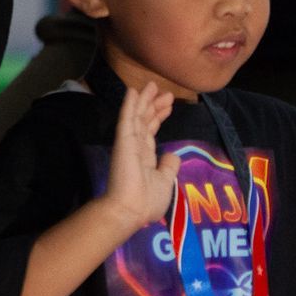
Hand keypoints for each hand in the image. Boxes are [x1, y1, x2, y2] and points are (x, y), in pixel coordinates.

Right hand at [102, 81, 180, 232]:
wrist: (130, 210)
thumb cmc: (147, 201)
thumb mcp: (165, 182)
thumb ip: (168, 166)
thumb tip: (172, 155)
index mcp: (145, 158)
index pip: (151, 132)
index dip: (159, 117)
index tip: (168, 105)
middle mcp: (136, 147)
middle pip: (146, 121)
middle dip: (155, 106)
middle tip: (165, 92)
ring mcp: (128, 143)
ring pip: (137, 116)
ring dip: (144, 100)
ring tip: (152, 85)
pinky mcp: (123, 141)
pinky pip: (127, 120)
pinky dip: (130, 105)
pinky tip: (133, 91)